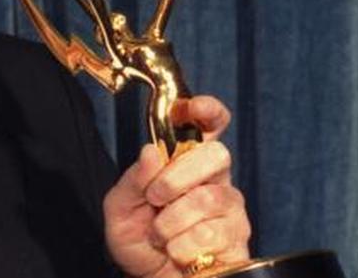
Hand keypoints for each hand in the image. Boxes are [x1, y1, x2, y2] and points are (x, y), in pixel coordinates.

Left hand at [103, 96, 250, 276]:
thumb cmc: (138, 241)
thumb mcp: (120, 208)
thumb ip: (133, 179)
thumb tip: (151, 151)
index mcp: (186, 164)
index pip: (208, 127)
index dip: (207, 111)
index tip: (194, 106)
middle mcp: (214, 181)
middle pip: (217, 156)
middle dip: (178, 177)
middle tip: (156, 198)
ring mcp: (230, 210)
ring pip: (209, 198)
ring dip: (172, 220)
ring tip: (160, 235)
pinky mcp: (237, 239)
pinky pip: (211, 233)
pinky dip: (182, 245)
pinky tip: (177, 252)